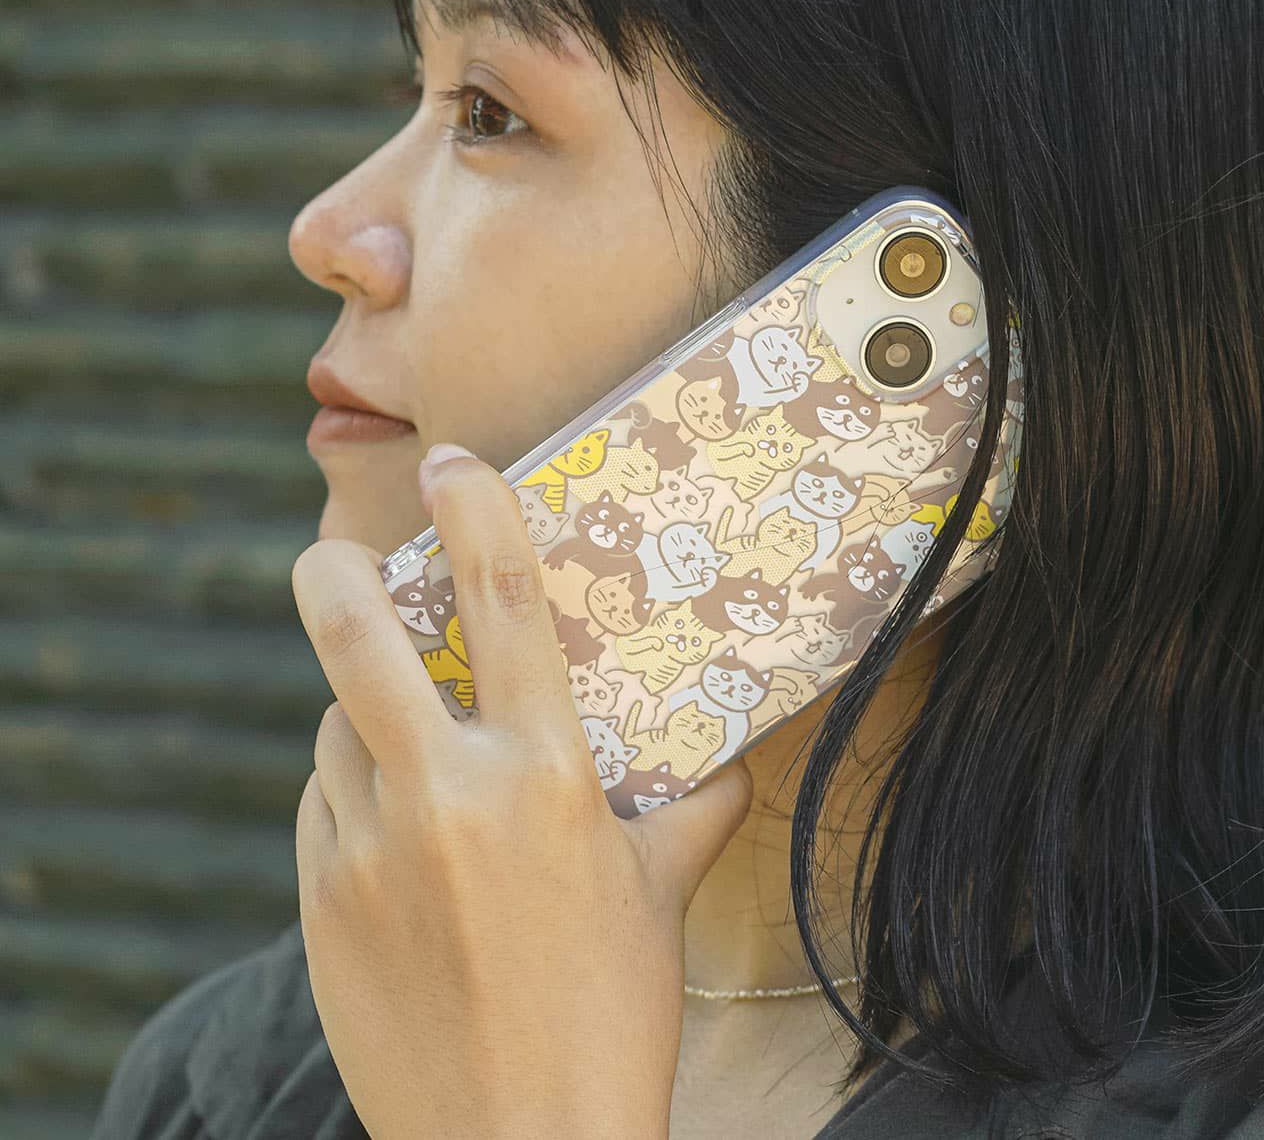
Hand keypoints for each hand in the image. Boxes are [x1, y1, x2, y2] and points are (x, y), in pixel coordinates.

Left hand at [291, 443, 753, 1139]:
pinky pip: (321, 811)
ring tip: (405, 744)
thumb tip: (731, 766)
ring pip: (335, 732)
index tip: (452, 460)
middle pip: (355, 638)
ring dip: (362, 717)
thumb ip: (692, 814)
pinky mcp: (318, 906)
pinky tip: (390, 831)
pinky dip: (348, 796)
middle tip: (336, 550)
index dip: (475, 508)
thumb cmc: (610, 1017)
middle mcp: (445, 796)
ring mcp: (366, 852)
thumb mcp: (660, 900)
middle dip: (336, 573)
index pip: (502, 601)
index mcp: (544, 775)